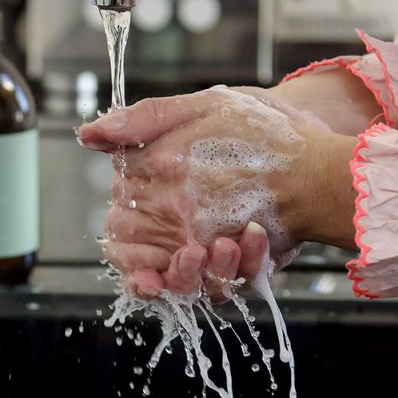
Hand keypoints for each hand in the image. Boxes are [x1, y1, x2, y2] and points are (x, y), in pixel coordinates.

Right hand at [79, 86, 358, 297]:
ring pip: (195, 286)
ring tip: (228, 245)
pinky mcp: (246, 263)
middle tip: (194, 252)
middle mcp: (177, 230)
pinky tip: (257, 237)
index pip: (122, 242)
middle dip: (173, 273)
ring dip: (209, 273)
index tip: (145, 271)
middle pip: (156, 274)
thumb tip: (87, 133)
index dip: (130, 262)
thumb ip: (142, 122)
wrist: (309, 139)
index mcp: (153, 197)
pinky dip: (247, 265)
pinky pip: (238, 281)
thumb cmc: (250, 124)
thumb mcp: (197, 110)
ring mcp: (212, 249)